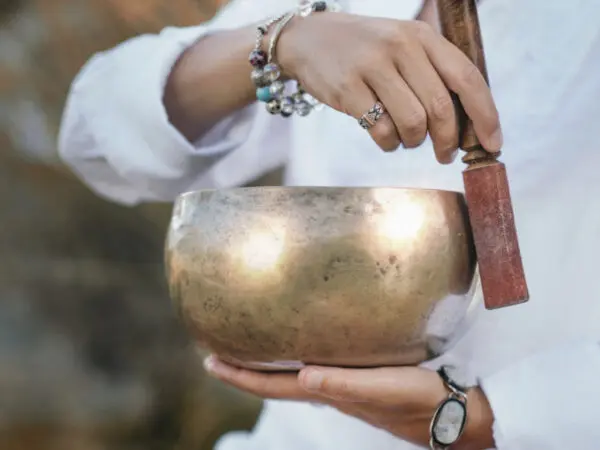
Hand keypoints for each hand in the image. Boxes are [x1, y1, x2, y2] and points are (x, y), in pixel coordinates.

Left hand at [204, 356, 494, 448]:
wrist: (454, 413)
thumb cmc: (422, 400)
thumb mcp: (385, 390)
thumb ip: (345, 385)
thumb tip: (303, 376)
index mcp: (330, 393)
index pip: (273, 386)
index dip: (240, 377)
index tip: (209, 361)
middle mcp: (331, 390)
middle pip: (275, 382)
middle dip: (245, 369)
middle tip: (217, 351)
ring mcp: (344, 385)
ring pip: (292, 375)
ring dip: (266, 364)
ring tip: (248, 346)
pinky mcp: (360, 376)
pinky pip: (316, 365)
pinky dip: (295, 356)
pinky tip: (301, 344)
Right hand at [277, 12, 501, 159]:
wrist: (309, 39)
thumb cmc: (365, 50)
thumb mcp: (403, 46)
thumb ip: (433, 74)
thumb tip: (467, 123)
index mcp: (422, 36)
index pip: (466, 78)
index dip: (485, 116)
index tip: (492, 144)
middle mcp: (401, 47)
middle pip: (441, 107)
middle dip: (449, 140)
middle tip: (445, 155)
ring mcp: (373, 66)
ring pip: (413, 123)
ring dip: (414, 142)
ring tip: (406, 139)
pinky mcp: (348, 88)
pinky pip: (381, 131)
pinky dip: (389, 144)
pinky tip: (385, 138)